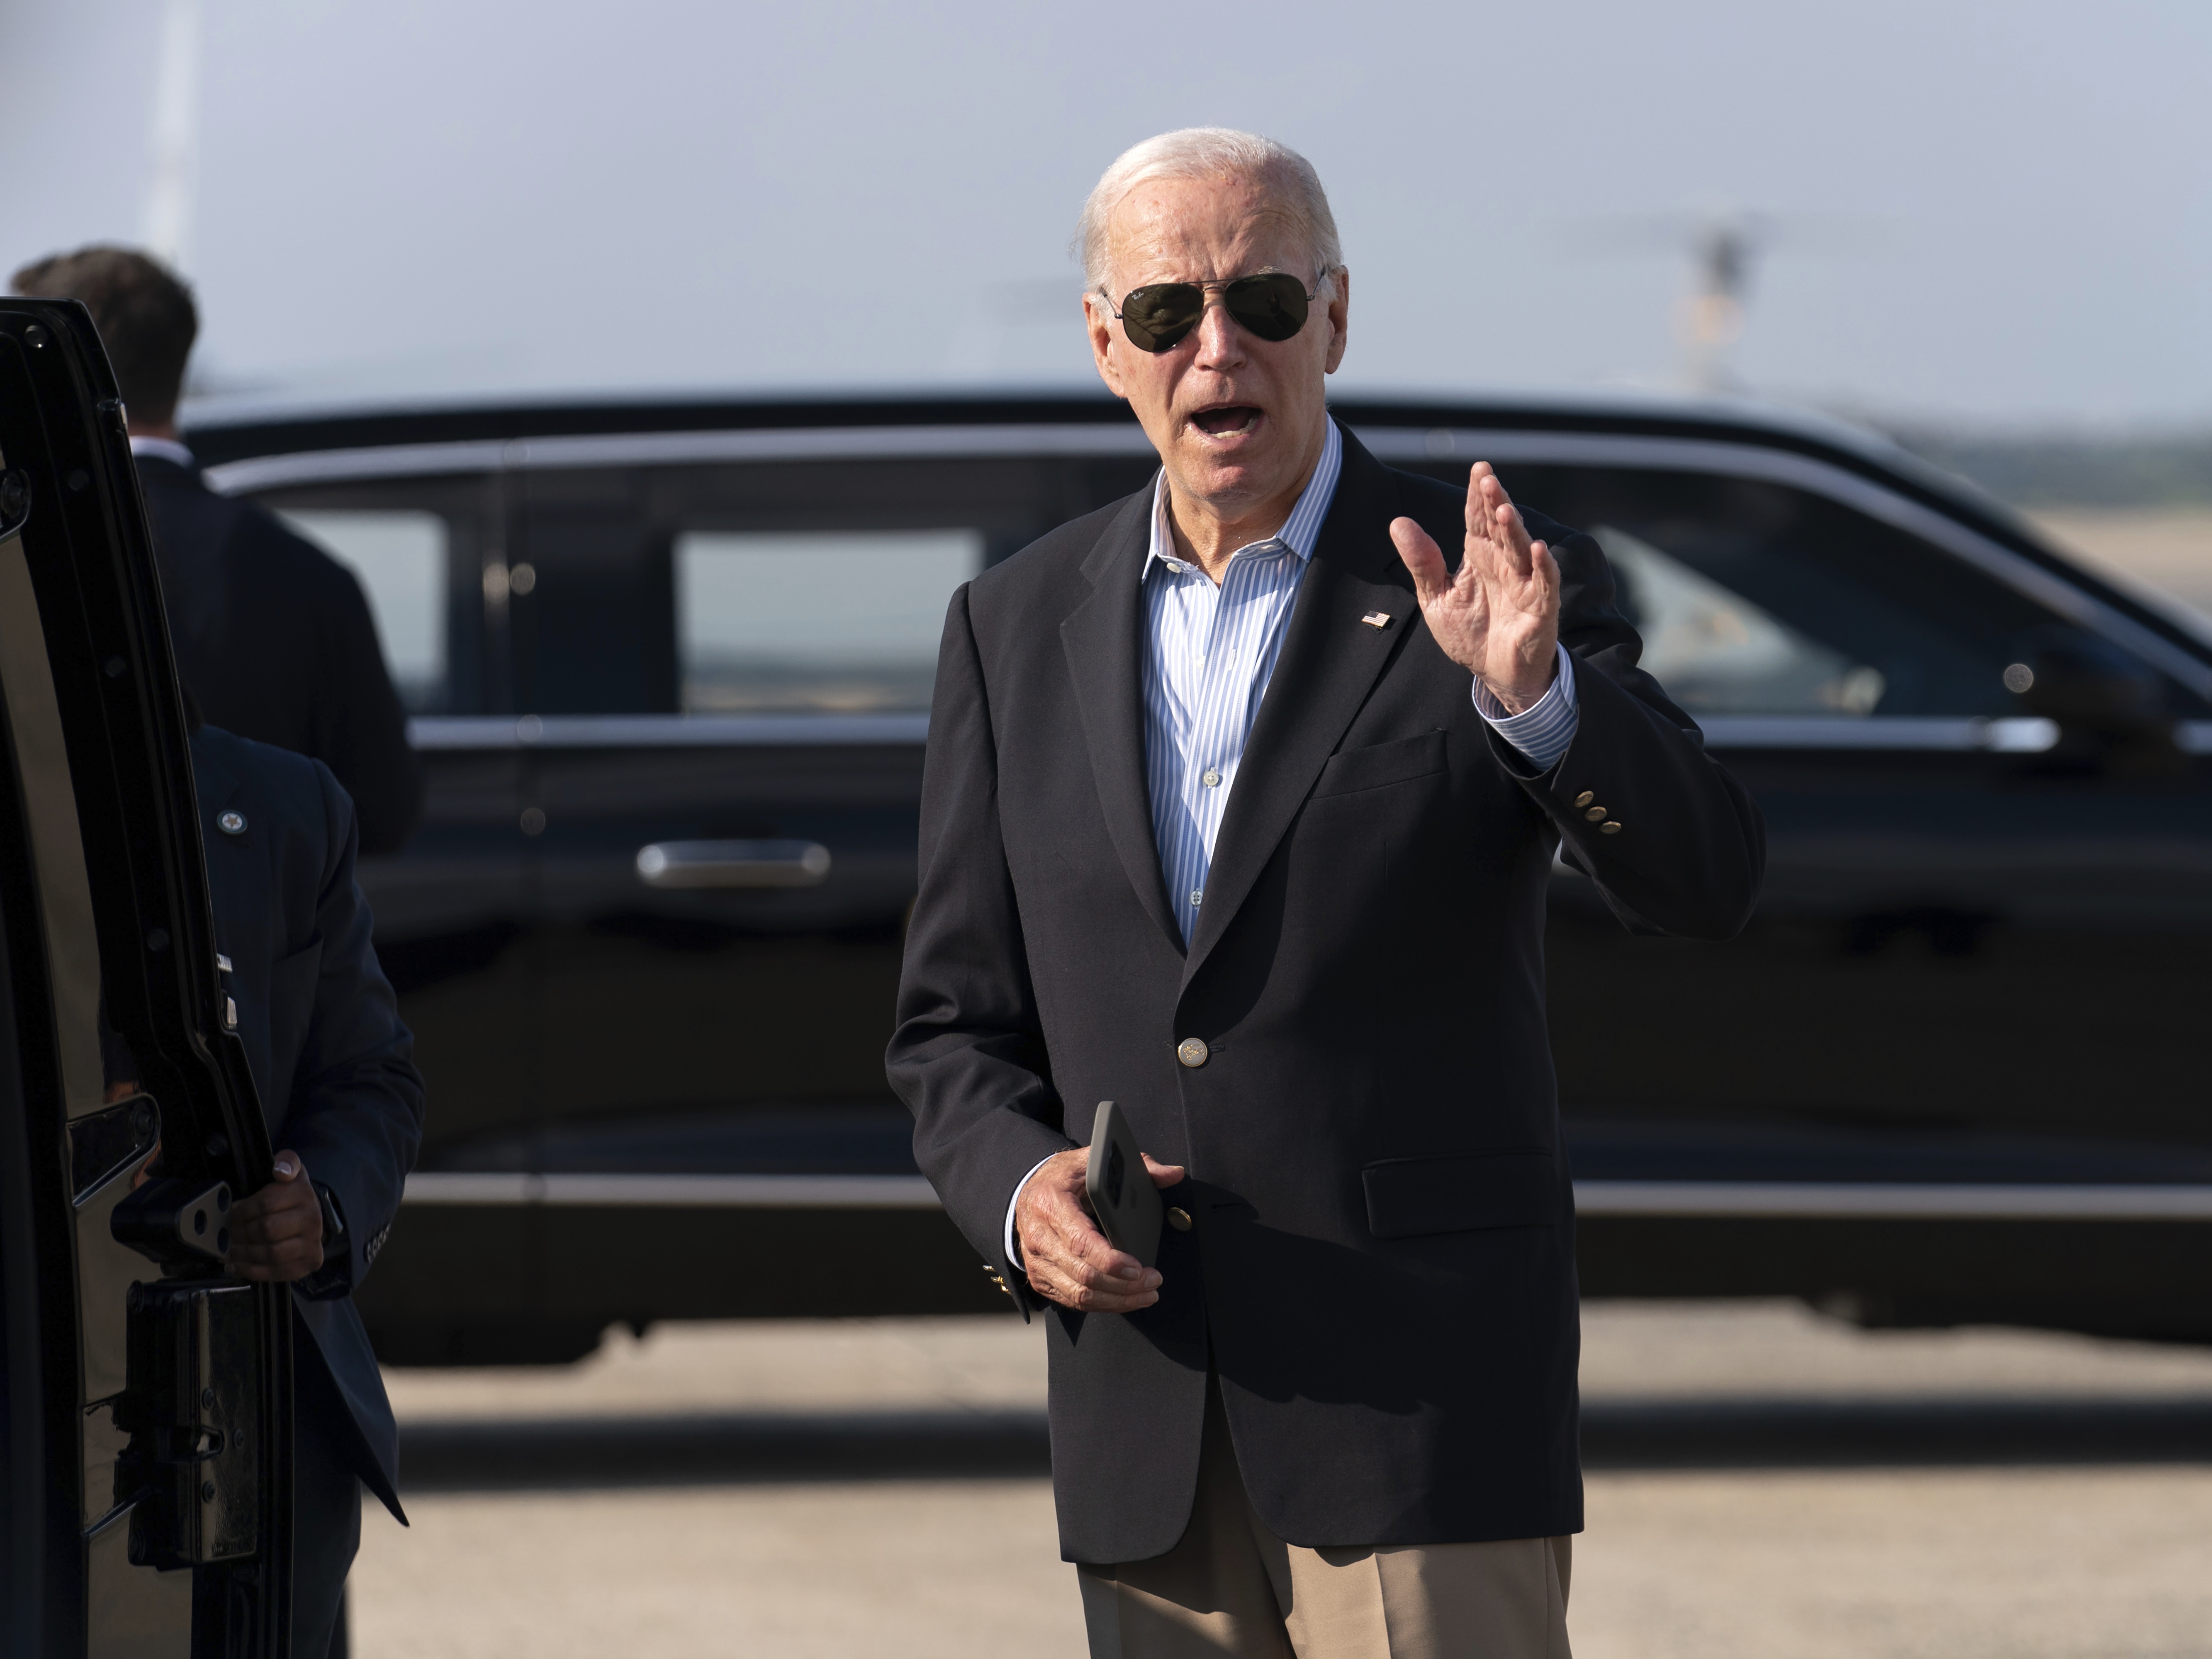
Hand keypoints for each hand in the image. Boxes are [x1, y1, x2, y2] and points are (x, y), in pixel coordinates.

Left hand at [228, 1150, 324, 1281]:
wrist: (312, 1218)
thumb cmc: (292, 1197)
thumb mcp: (292, 1171)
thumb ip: (287, 1161)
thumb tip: (280, 1170)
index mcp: (304, 1194)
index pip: (265, 1204)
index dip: (241, 1211)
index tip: (231, 1214)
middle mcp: (312, 1219)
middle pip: (267, 1229)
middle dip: (240, 1233)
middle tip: (227, 1234)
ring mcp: (313, 1243)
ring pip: (271, 1252)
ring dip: (243, 1254)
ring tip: (228, 1251)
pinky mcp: (309, 1262)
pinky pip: (276, 1271)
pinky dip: (251, 1271)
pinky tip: (236, 1265)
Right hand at [1015, 1146, 1184, 1312]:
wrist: (1027, 1193)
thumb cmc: (1062, 1178)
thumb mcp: (1093, 1161)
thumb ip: (1138, 1165)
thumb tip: (1173, 1173)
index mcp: (1051, 1204)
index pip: (1080, 1242)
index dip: (1111, 1261)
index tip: (1138, 1268)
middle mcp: (1039, 1236)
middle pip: (1083, 1274)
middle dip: (1123, 1285)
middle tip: (1153, 1281)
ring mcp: (1037, 1262)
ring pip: (1079, 1294)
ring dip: (1117, 1300)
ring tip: (1147, 1294)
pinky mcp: (1040, 1278)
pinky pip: (1073, 1301)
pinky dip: (1102, 1304)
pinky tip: (1125, 1299)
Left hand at [1390, 462, 1560, 712]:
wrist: (1495, 672)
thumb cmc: (1470, 633)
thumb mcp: (1437, 598)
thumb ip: (1422, 562)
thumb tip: (1398, 523)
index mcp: (1479, 556)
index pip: (1478, 519)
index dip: (1478, 495)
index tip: (1478, 468)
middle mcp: (1504, 564)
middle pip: (1500, 527)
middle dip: (1495, 502)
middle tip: (1488, 479)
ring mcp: (1524, 583)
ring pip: (1521, 549)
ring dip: (1514, 529)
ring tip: (1504, 510)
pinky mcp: (1540, 607)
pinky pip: (1544, 583)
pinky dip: (1543, 567)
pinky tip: (1538, 548)